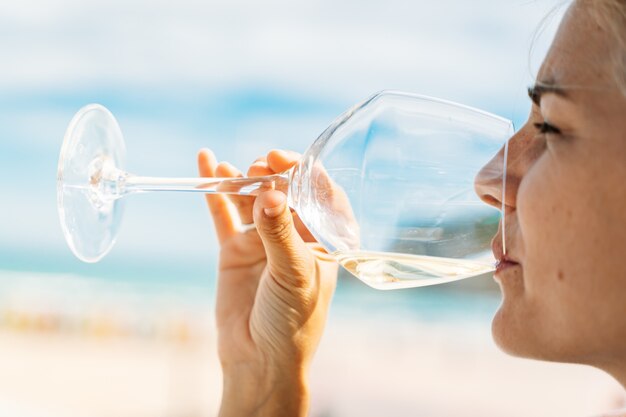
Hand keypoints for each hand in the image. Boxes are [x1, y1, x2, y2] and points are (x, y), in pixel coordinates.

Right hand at [197, 149, 337, 416]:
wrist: (259, 360)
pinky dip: (214, 190)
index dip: (304, 171)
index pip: (319, 193)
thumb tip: (271, 192)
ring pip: (251, 197)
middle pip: (283, 189)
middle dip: (270, 173)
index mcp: (322, 238)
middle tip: (257, 169)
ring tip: (230, 170)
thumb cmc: (293, 321)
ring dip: (241, 178)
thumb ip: (279, 233)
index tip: (282, 161)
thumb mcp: (293, 274)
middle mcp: (294, 234)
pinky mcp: (234, 249)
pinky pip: (223, 212)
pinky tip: (206, 164)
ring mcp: (263, 239)